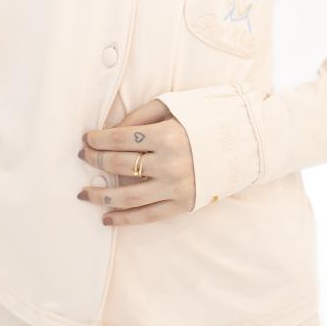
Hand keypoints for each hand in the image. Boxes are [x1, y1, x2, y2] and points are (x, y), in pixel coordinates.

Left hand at [78, 97, 194, 224]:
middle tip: (84, 156)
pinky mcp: (182, 205)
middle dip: (96, 160)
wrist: (242, 142)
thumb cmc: (204, 119)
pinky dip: (124, 219)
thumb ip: (140, 116)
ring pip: (128, 196)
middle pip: (120, 165)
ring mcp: (175, 188)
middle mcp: (169, 164)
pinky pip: (147, 216)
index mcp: (166, 136)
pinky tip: (105, 218)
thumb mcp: (173, 107)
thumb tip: (110, 132)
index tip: (86, 139)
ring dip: (101, 195)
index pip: (120, 139)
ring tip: (83, 193)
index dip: (98, 139)